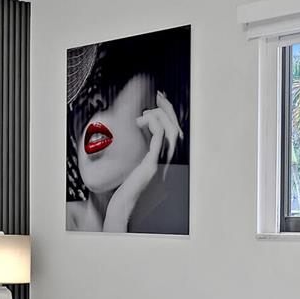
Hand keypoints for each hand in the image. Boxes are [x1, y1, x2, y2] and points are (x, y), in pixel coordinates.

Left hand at [103, 92, 181, 231]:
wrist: (124, 201)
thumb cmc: (127, 181)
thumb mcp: (137, 156)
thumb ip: (142, 141)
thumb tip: (139, 122)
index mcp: (164, 154)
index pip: (173, 127)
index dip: (168, 111)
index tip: (159, 98)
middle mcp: (167, 157)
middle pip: (175, 126)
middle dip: (166, 108)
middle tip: (156, 97)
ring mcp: (161, 161)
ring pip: (171, 131)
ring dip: (158, 116)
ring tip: (143, 115)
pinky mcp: (152, 164)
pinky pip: (159, 139)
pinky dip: (153, 125)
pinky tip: (141, 122)